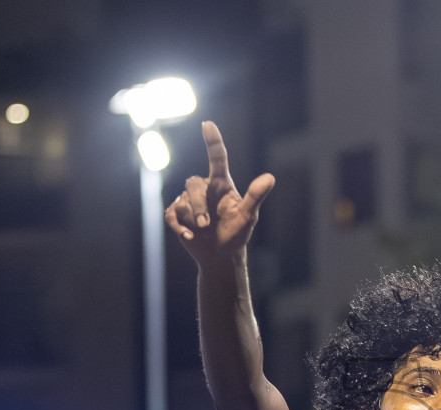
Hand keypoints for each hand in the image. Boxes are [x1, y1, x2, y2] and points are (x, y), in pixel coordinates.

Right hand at [165, 121, 274, 264]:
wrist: (221, 255)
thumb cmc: (236, 233)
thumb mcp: (248, 216)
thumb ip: (255, 196)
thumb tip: (270, 177)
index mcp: (221, 184)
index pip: (217, 157)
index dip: (212, 140)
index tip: (207, 124)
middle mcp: (204, 189)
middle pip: (192, 183)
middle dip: (198, 206)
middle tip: (206, 225)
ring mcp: (189, 201)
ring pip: (182, 200)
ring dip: (192, 218)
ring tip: (202, 232)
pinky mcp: (178, 214)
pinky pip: (171, 214)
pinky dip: (179, 226)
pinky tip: (189, 236)